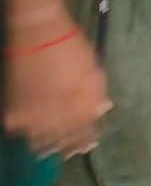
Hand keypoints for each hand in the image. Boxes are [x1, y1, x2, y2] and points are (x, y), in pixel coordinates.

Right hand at [4, 16, 110, 157]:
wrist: (39, 34)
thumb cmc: (72, 48)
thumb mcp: (93, 69)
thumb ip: (97, 92)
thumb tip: (102, 110)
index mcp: (79, 106)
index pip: (84, 133)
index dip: (86, 140)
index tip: (89, 145)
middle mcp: (57, 116)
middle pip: (63, 141)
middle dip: (68, 146)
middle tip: (70, 151)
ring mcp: (33, 116)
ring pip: (40, 142)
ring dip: (48, 144)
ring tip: (52, 146)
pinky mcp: (13, 111)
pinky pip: (19, 129)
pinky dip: (26, 131)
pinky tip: (30, 130)